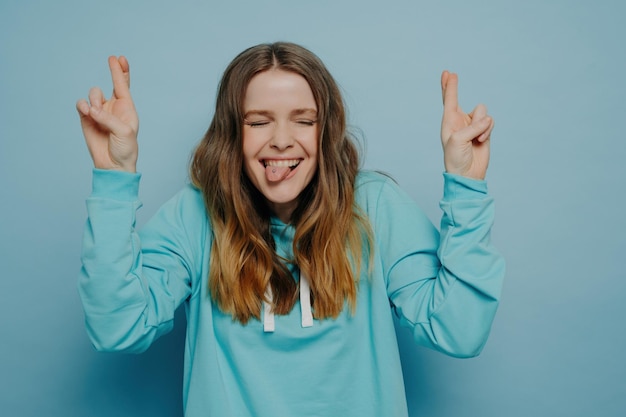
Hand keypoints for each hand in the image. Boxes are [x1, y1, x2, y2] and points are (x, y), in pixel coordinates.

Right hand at [76, 56, 138, 171]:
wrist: (113, 165)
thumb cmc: (125, 149)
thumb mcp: (124, 132)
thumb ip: (109, 119)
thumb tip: (92, 110)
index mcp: (127, 109)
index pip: (124, 86)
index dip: (122, 71)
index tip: (120, 58)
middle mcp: (113, 107)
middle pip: (111, 83)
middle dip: (113, 71)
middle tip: (112, 59)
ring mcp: (99, 112)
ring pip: (94, 94)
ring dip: (95, 100)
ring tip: (97, 114)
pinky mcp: (86, 118)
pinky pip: (82, 104)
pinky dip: (84, 106)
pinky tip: (88, 112)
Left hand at [440, 71, 493, 179]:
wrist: (467, 173)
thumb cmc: (456, 158)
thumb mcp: (458, 140)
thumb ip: (472, 127)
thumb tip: (487, 119)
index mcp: (449, 122)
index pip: (448, 100)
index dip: (448, 86)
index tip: (447, 73)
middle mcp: (459, 121)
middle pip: (458, 98)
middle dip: (452, 87)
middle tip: (451, 74)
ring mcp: (472, 125)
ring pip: (482, 111)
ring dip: (481, 124)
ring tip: (475, 139)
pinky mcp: (484, 130)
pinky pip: (490, 121)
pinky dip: (487, 130)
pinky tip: (481, 141)